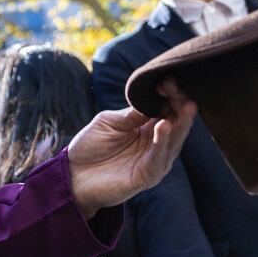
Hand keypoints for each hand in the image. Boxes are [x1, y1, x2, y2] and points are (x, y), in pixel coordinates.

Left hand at [66, 79, 196, 216]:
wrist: (73, 174)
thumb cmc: (90, 146)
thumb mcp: (110, 122)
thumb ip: (132, 114)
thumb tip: (154, 97)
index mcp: (149, 128)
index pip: (168, 109)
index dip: (171, 94)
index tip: (168, 79)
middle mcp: (156, 144)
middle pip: (177, 123)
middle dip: (181, 105)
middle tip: (181, 89)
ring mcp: (154, 161)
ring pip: (173, 141)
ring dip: (179, 123)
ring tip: (184, 106)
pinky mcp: (147, 176)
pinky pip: (158, 159)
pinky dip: (162, 142)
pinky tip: (164, 126)